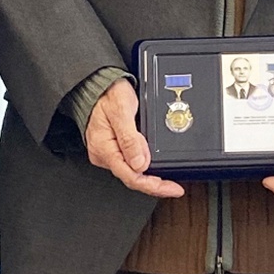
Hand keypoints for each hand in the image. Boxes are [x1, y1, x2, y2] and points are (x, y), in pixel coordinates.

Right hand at [85, 78, 183, 198]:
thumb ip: (130, 139)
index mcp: (104, 148)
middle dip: (154, 183)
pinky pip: (129, 162)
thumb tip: (140, 164)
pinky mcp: (113, 148)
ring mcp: (108, 152)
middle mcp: (104, 155)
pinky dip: (144, 165)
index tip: (171, 188)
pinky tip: (153, 166)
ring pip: (131, 171)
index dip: (153, 186)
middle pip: (132, 177)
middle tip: (174, 187)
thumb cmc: (108, 94)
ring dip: (150, 176)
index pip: (130, 176)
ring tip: (168, 179)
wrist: (99, 84)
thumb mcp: (122, 111)